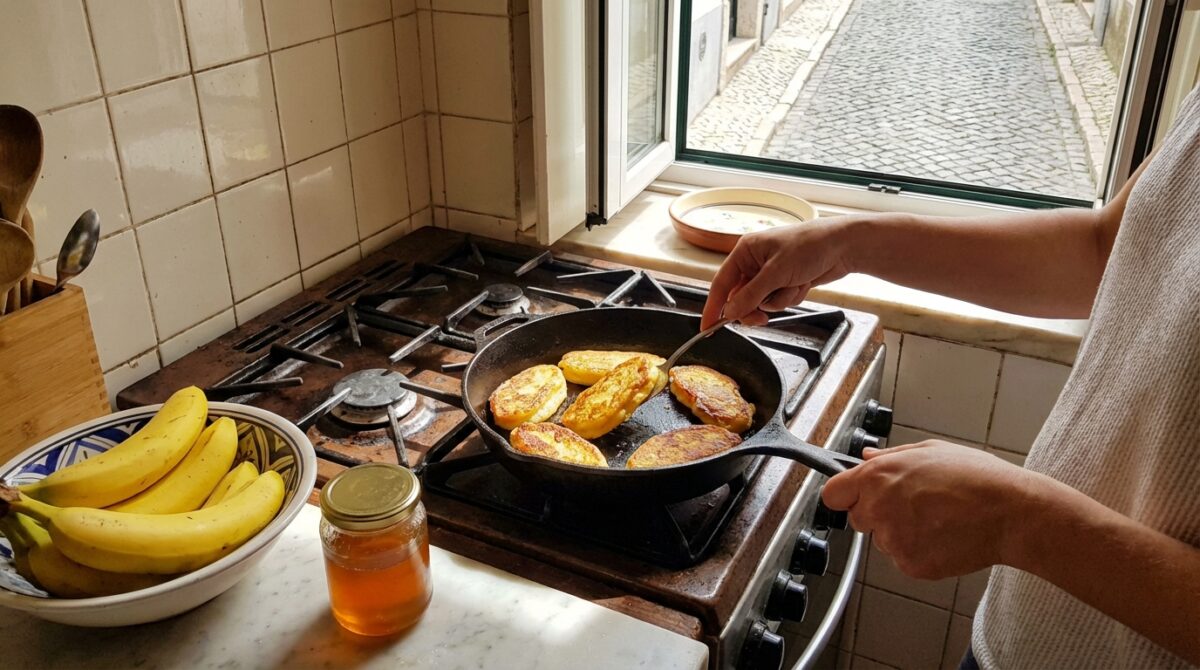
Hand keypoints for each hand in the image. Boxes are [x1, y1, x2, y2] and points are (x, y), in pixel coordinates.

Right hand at [700, 217, 857, 328]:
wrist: (843, 246)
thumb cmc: (810, 246)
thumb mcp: (776, 272)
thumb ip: (751, 295)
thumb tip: (730, 312)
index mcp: (745, 252)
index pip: (721, 284)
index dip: (713, 307)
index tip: (707, 328)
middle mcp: (754, 262)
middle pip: (741, 298)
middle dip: (755, 308)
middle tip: (762, 319)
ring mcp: (770, 274)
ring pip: (763, 302)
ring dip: (780, 300)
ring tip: (795, 284)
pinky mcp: (785, 282)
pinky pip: (779, 301)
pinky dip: (791, 297)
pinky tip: (804, 283)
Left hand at [821, 441, 1033, 579]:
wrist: (1011, 513)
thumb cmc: (977, 479)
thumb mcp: (930, 451)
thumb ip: (890, 457)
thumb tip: (865, 458)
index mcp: (878, 477)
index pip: (833, 493)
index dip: (845, 494)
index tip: (853, 496)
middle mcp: (879, 509)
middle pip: (858, 519)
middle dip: (877, 514)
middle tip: (912, 506)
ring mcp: (893, 540)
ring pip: (883, 540)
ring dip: (901, 533)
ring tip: (937, 518)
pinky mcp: (910, 564)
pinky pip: (904, 559)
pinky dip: (919, 551)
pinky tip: (944, 536)